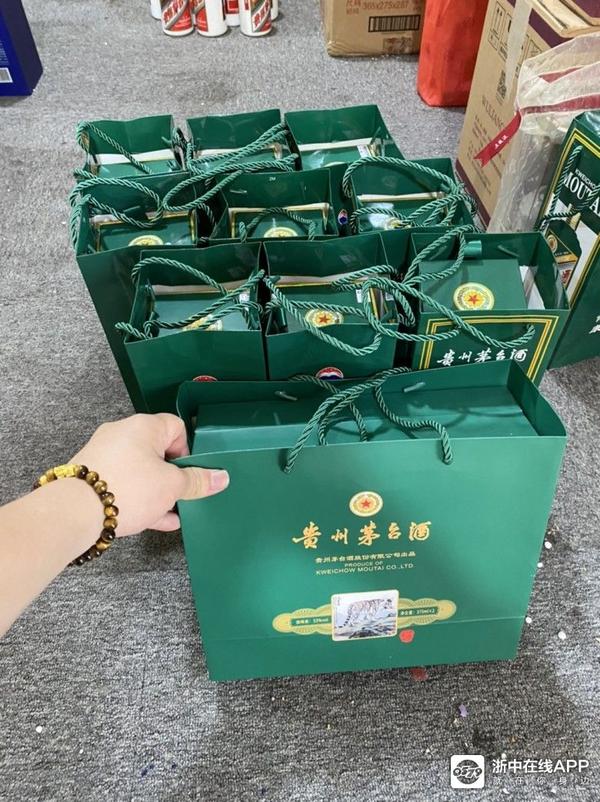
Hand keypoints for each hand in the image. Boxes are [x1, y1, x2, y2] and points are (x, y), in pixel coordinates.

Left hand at [72, 413, 228, 535]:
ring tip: (170, 512)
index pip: (176, 427)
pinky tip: (154, 519)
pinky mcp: (92, 475)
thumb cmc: (125, 489)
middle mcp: (121, 434)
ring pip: (140, 470)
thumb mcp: (171, 486)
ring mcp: (104, 454)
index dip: (188, 451)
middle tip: (183, 494)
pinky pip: (124, 483)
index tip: (192, 473)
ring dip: (157, 490)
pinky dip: (139, 497)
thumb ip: (197, 481)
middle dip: (173, 475)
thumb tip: (220, 477)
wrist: (74, 512)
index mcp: (143, 426)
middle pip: (157, 451)